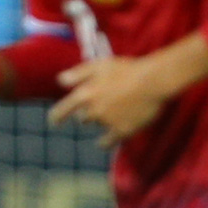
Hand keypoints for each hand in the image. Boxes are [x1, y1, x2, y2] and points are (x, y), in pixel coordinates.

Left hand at [47, 33, 207, 145]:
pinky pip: (107, 142)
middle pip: (83, 119)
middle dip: (89, 113)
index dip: (56, 117)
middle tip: (105, 103)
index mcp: (85, 94)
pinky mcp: (122, 132)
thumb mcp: (99, 65)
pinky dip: (105, 142)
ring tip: (116, 110)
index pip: (62, 110)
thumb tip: (60, 81)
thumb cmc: (126, 69)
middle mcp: (93, 110)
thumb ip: (78, 73)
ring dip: (102, 121)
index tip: (54, 122)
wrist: (153, 81)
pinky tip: (105, 141)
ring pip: (98, 126)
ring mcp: (107, 123)